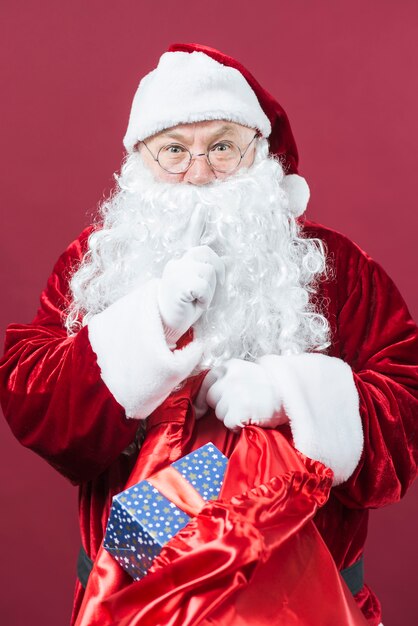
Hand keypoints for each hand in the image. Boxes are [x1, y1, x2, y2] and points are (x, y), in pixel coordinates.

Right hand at [158, 206, 224, 343]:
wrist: (165, 324)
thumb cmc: (184, 309)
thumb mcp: (200, 290)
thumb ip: (210, 274)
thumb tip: (229, 259)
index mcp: (182, 264)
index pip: (192, 240)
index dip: (197, 223)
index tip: (201, 208)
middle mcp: (178, 263)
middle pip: (210, 256)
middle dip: (216, 275)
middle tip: (204, 294)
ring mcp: (177, 271)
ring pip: (210, 271)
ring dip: (209, 291)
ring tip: (197, 301)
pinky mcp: (179, 282)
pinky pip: (204, 286)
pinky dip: (204, 298)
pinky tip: (193, 304)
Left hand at [198, 358, 287, 431]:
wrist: (293, 393)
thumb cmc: (271, 387)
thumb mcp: (246, 373)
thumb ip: (227, 380)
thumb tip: (204, 400)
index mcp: (230, 366)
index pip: (206, 382)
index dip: (203, 398)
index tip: (202, 409)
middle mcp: (229, 378)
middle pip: (211, 398)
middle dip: (220, 406)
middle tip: (239, 407)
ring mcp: (234, 394)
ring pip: (219, 413)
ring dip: (230, 416)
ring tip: (249, 411)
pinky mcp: (239, 411)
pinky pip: (229, 424)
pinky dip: (238, 426)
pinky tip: (251, 419)